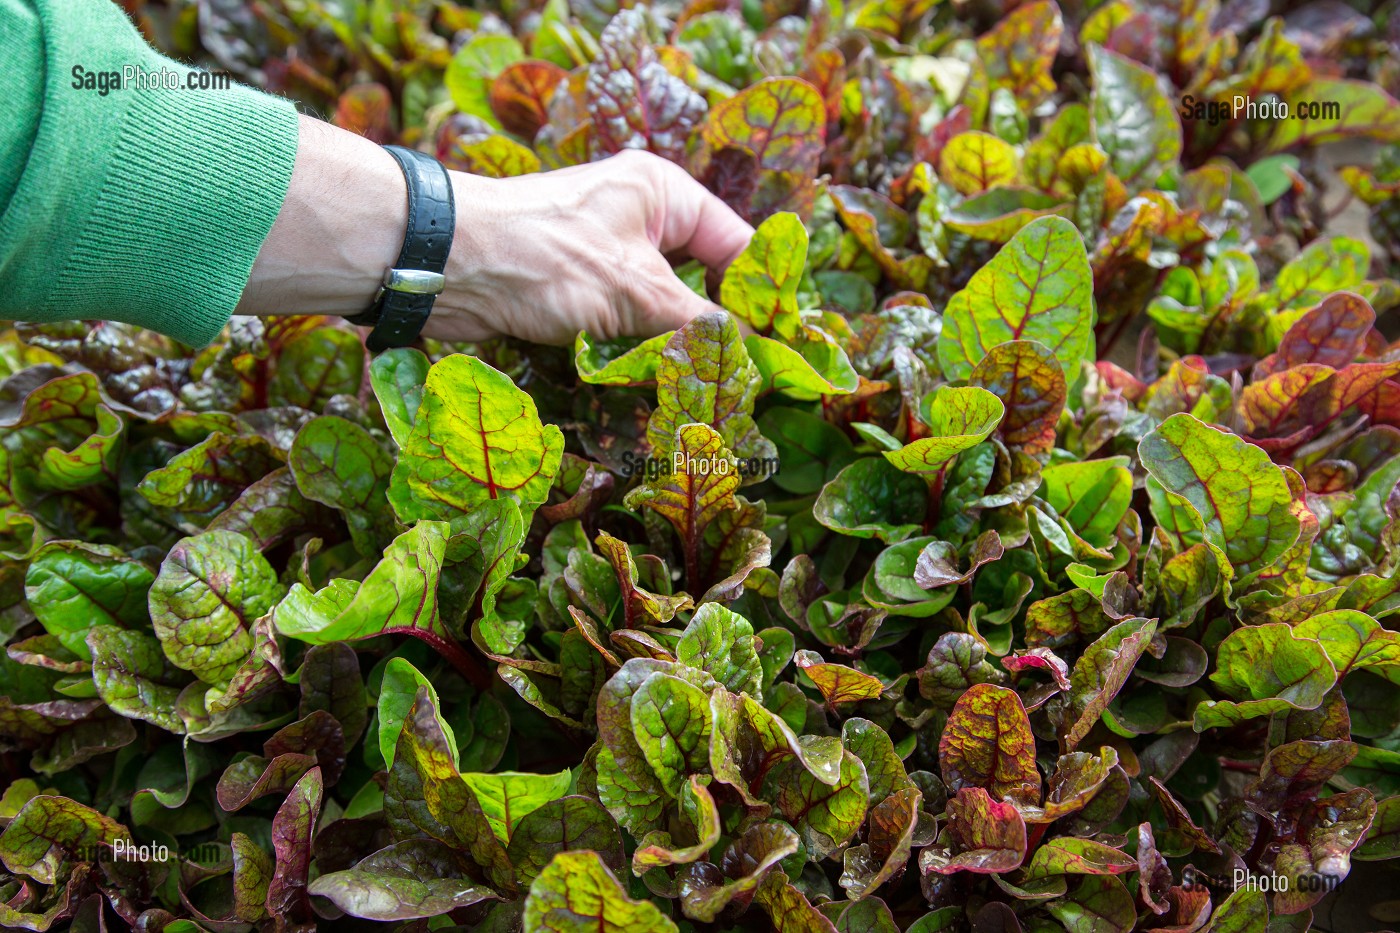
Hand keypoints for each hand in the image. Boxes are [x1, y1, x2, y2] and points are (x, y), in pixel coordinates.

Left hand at [239, 117, 752, 344]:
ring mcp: (603, 256)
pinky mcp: (573, 292)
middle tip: (744, 382)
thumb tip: (751, 357)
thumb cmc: (544, 257)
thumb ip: (700, 325)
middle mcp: (638, 218)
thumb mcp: (638, 292)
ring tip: (703, 393)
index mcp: (664, 193)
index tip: (781, 351)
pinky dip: (636, 356)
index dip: (761, 297)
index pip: (737, 245)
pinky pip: (622, 327)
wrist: (443, 267)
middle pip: (701, 280)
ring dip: (674, 349)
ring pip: (661, 310)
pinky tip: (653, 388)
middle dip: (717, 330)